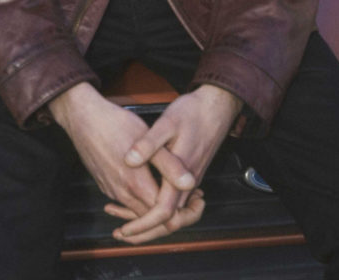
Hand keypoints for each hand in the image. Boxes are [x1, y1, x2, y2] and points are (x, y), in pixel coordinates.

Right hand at [49, 83, 195, 219]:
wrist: (82, 117)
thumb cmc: (115, 124)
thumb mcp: (148, 138)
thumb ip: (170, 164)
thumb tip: (190, 183)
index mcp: (136, 184)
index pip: (165, 216)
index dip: (185, 211)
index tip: (198, 199)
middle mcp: (122, 193)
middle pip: (152, 218)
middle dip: (173, 212)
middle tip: (192, 196)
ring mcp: (111, 190)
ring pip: (138, 210)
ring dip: (156, 205)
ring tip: (173, 188)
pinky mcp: (104, 184)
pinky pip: (125, 201)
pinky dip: (140, 199)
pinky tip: (149, 183)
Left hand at [107, 84, 242, 243]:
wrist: (217, 106)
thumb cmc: (193, 113)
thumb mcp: (167, 123)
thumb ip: (149, 144)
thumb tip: (129, 161)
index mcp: (181, 175)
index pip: (163, 213)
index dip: (142, 225)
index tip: (124, 229)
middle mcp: (186, 183)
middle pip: (169, 222)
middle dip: (144, 231)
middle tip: (120, 232)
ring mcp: (189, 180)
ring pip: (171, 213)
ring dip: (149, 220)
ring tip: (123, 219)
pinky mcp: (188, 174)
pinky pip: (174, 201)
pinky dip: (156, 206)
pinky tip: (139, 198)